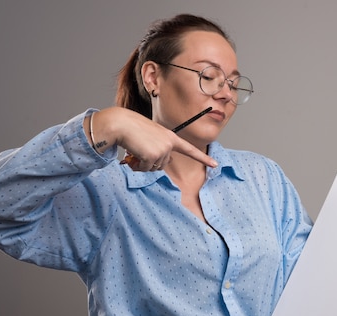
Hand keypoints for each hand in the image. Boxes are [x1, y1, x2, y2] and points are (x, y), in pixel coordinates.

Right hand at [86, 107, 217, 170]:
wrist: (121, 124)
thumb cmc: (133, 129)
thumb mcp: (152, 137)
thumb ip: (161, 148)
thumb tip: (163, 165)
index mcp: (171, 137)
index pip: (190, 149)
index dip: (203, 158)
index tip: (215, 164)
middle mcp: (169, 143)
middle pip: (164, 164)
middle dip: (151, 161)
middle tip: (141, 150)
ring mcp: (162, 150)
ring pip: (154, 168)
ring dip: (143, 164)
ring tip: (136, 150)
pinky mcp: (152, 156)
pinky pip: (146, 169)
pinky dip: (137, 165)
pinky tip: (133, 154)